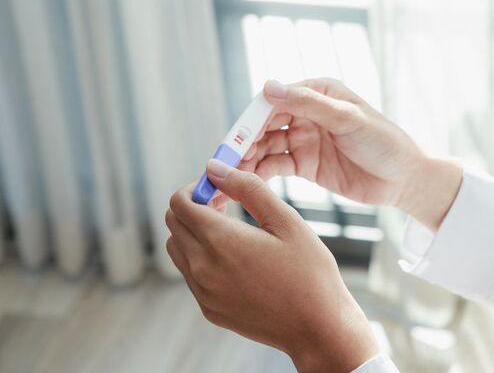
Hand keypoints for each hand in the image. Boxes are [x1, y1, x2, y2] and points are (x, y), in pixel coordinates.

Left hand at [165, 162, 378, 372]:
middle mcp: (203, 267)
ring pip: (177, 249)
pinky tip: (237, 259)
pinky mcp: (209, 309)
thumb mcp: (287, 221)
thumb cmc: (310, 273)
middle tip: (228, 205)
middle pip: (174, 223)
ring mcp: (203, 292)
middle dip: (195, 206)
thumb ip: (248, 189)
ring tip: (232, 232)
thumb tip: (215, 168)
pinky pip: (191, 274)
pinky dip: (202, 258)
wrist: (318, 327)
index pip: (180, 202)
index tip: (222, 189)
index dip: (198, 188)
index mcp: (221, 241)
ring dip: (194, 232)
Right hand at [223, 78, 462, 230]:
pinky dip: (259, 174)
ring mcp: (304, 139)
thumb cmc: (384, 142)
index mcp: (317, 92)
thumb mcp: (349, 119)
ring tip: (229, 178)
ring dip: (246, 161)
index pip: (274, 102)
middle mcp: (306, 113)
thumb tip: (269, 87)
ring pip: (265, 147)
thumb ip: (310, 104)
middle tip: (223, 164)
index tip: (233, 140)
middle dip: (242, 143)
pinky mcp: (305, 164)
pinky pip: (275, 166)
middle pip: (264, 125)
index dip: (250, 120)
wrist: (405, 179)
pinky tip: (245, 184)